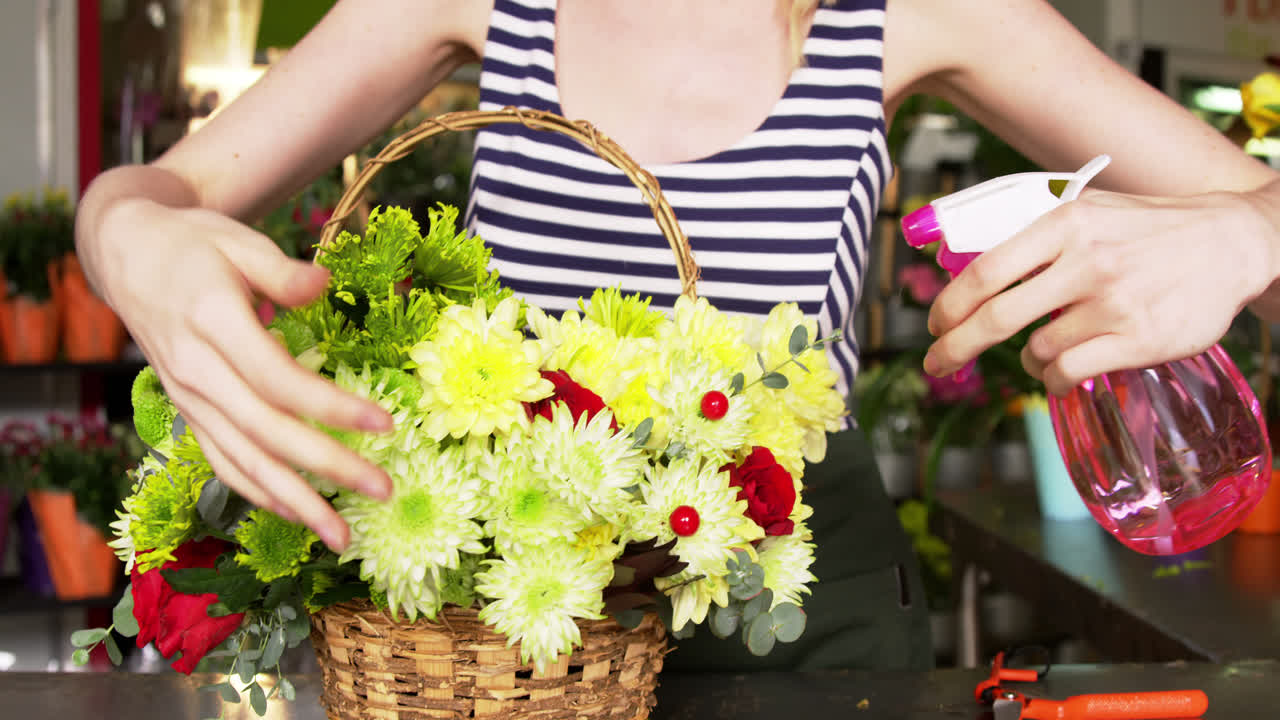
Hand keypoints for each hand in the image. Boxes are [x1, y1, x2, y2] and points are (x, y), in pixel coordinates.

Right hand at [92, 199, 392, 549]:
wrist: (125, 255)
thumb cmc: (192, 244)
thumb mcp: (236, 239)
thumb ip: (281, 270)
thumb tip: (325, 284)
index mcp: (212, 324)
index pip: (277, 379)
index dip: (331, 406)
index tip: (385, 424)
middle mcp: (196, 372)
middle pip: (267, 432)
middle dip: (328, 467)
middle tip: (383, 491)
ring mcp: (190, 400)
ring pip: (244, 461)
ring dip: (295, 503)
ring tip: (342, 537)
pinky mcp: (190, 414)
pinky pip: (223, 463)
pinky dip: (259, 495)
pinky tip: (298, 516)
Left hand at [921, 189, 1278, 394]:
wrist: (1234, 242)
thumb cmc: (1149, 229)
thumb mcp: (1089, 212)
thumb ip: (1036, 238)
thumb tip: (969, 267)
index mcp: (1066, 223)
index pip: (987, 271)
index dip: (950, 304)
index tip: (934, 324)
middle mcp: (1087, 262)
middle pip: (997, 317)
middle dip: (955, 347)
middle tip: (936, 363)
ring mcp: (1114, 303)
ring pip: (1035, 350)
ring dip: (1026, 360)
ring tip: (1042, 352)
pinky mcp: (1138, 340)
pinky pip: (1068, 372)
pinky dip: (1052, 380)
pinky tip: (1059, 374)